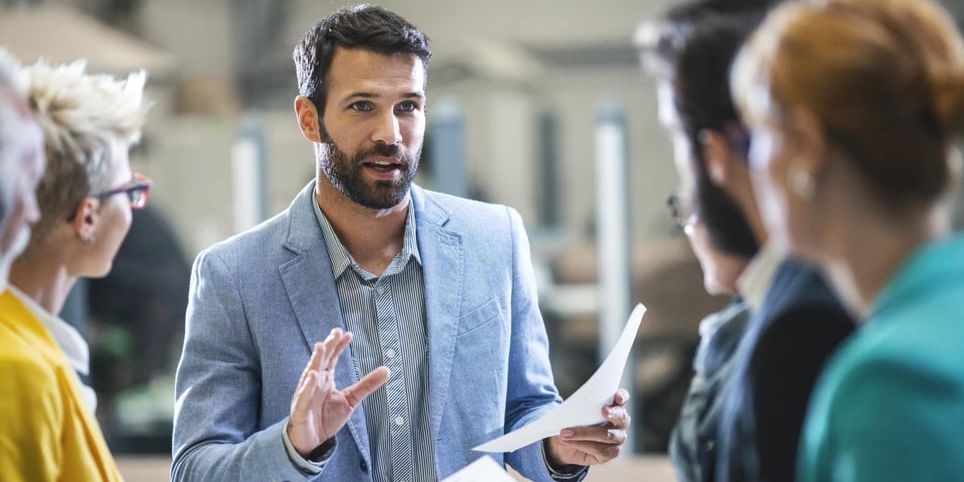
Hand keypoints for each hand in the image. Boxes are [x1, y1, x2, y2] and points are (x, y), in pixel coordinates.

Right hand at [286, 328, 389, 456]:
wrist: (312, 441)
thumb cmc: (327, 418)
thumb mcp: (351, 399)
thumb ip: (367, 385)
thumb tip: (387, 370)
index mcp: (325, 379)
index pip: (332, 358)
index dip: (338, 346)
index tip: (347, 334)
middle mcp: (314, 383)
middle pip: (321, 361)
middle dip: (328, 347)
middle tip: (335, 333)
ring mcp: (306, 394)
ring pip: (310, 374)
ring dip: (315, 360)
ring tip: (321, 347)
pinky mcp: (300, 409)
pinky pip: (304, 396)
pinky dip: (307, 386)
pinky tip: (313, 376)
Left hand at [545, 388, 630, 466]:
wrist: (567, 443)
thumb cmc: (574, 422)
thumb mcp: (573, 412)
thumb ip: (578, 407)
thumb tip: (569, 408)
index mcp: (613, 406)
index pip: (623, 397)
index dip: (622, 396)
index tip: (618, 397)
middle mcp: (620, 422)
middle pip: (621, 416)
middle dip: (613, 413)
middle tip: (604, 411)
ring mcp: (618, 438)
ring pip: (607, 435)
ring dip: (585, 433)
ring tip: (566, 433)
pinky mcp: (612, 453)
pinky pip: (599, 449)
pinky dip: (581, 444)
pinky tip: (568, 442)